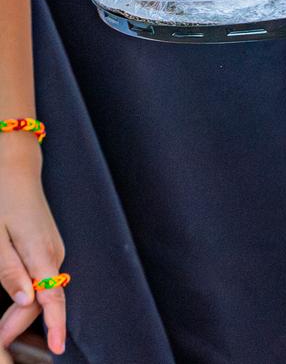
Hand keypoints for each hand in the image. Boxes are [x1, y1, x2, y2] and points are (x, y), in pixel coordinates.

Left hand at [0, 149, 65, 358]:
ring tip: (1, 330)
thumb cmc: (2, 197)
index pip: (52, 297)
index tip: (56, 348)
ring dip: (24, 312)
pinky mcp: (48, 243)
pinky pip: (43, 276)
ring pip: (43, 289)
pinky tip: (14, 301)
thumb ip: (10, 271)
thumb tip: (26, 300)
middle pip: (44, 298)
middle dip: (21, 325)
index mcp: (41, 251)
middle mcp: (53, 251)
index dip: (55, 325)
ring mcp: (53, 246)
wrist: (16, 165)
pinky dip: (30, 295)